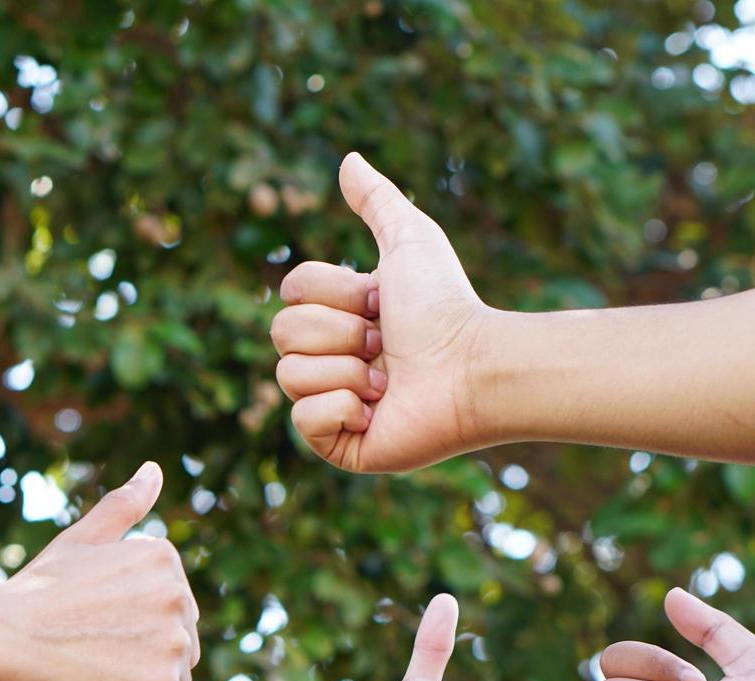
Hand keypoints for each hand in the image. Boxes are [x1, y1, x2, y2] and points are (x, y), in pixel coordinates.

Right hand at [0, 461, 198, 680]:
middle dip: (143, 665)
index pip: (171, 616)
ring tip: (93, 679)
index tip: (91, 630)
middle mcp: (180, 593)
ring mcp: (174, 640)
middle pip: (179, 652)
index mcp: (165, 557)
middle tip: (90, 659)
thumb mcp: (81, 541)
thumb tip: (155, 469)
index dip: (132, 634)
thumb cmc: (33, 594)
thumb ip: (123, 507)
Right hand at [272, 153, 490, 472]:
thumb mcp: (409, 239)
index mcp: (341, 315)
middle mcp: (333, 358)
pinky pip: (303, 422)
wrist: (472, 367)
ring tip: (388, 380)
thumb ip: (377, 201)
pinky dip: (342, 410)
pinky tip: (377, 411)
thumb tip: (348, 160)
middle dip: (340, 334)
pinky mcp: (340, 445)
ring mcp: (334, 404)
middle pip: (282, 333)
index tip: (380, 303)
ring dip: (346, 371)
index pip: (291, 293)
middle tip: (386, 345)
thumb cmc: (446, 306)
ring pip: (289, 376)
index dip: (334, 293)